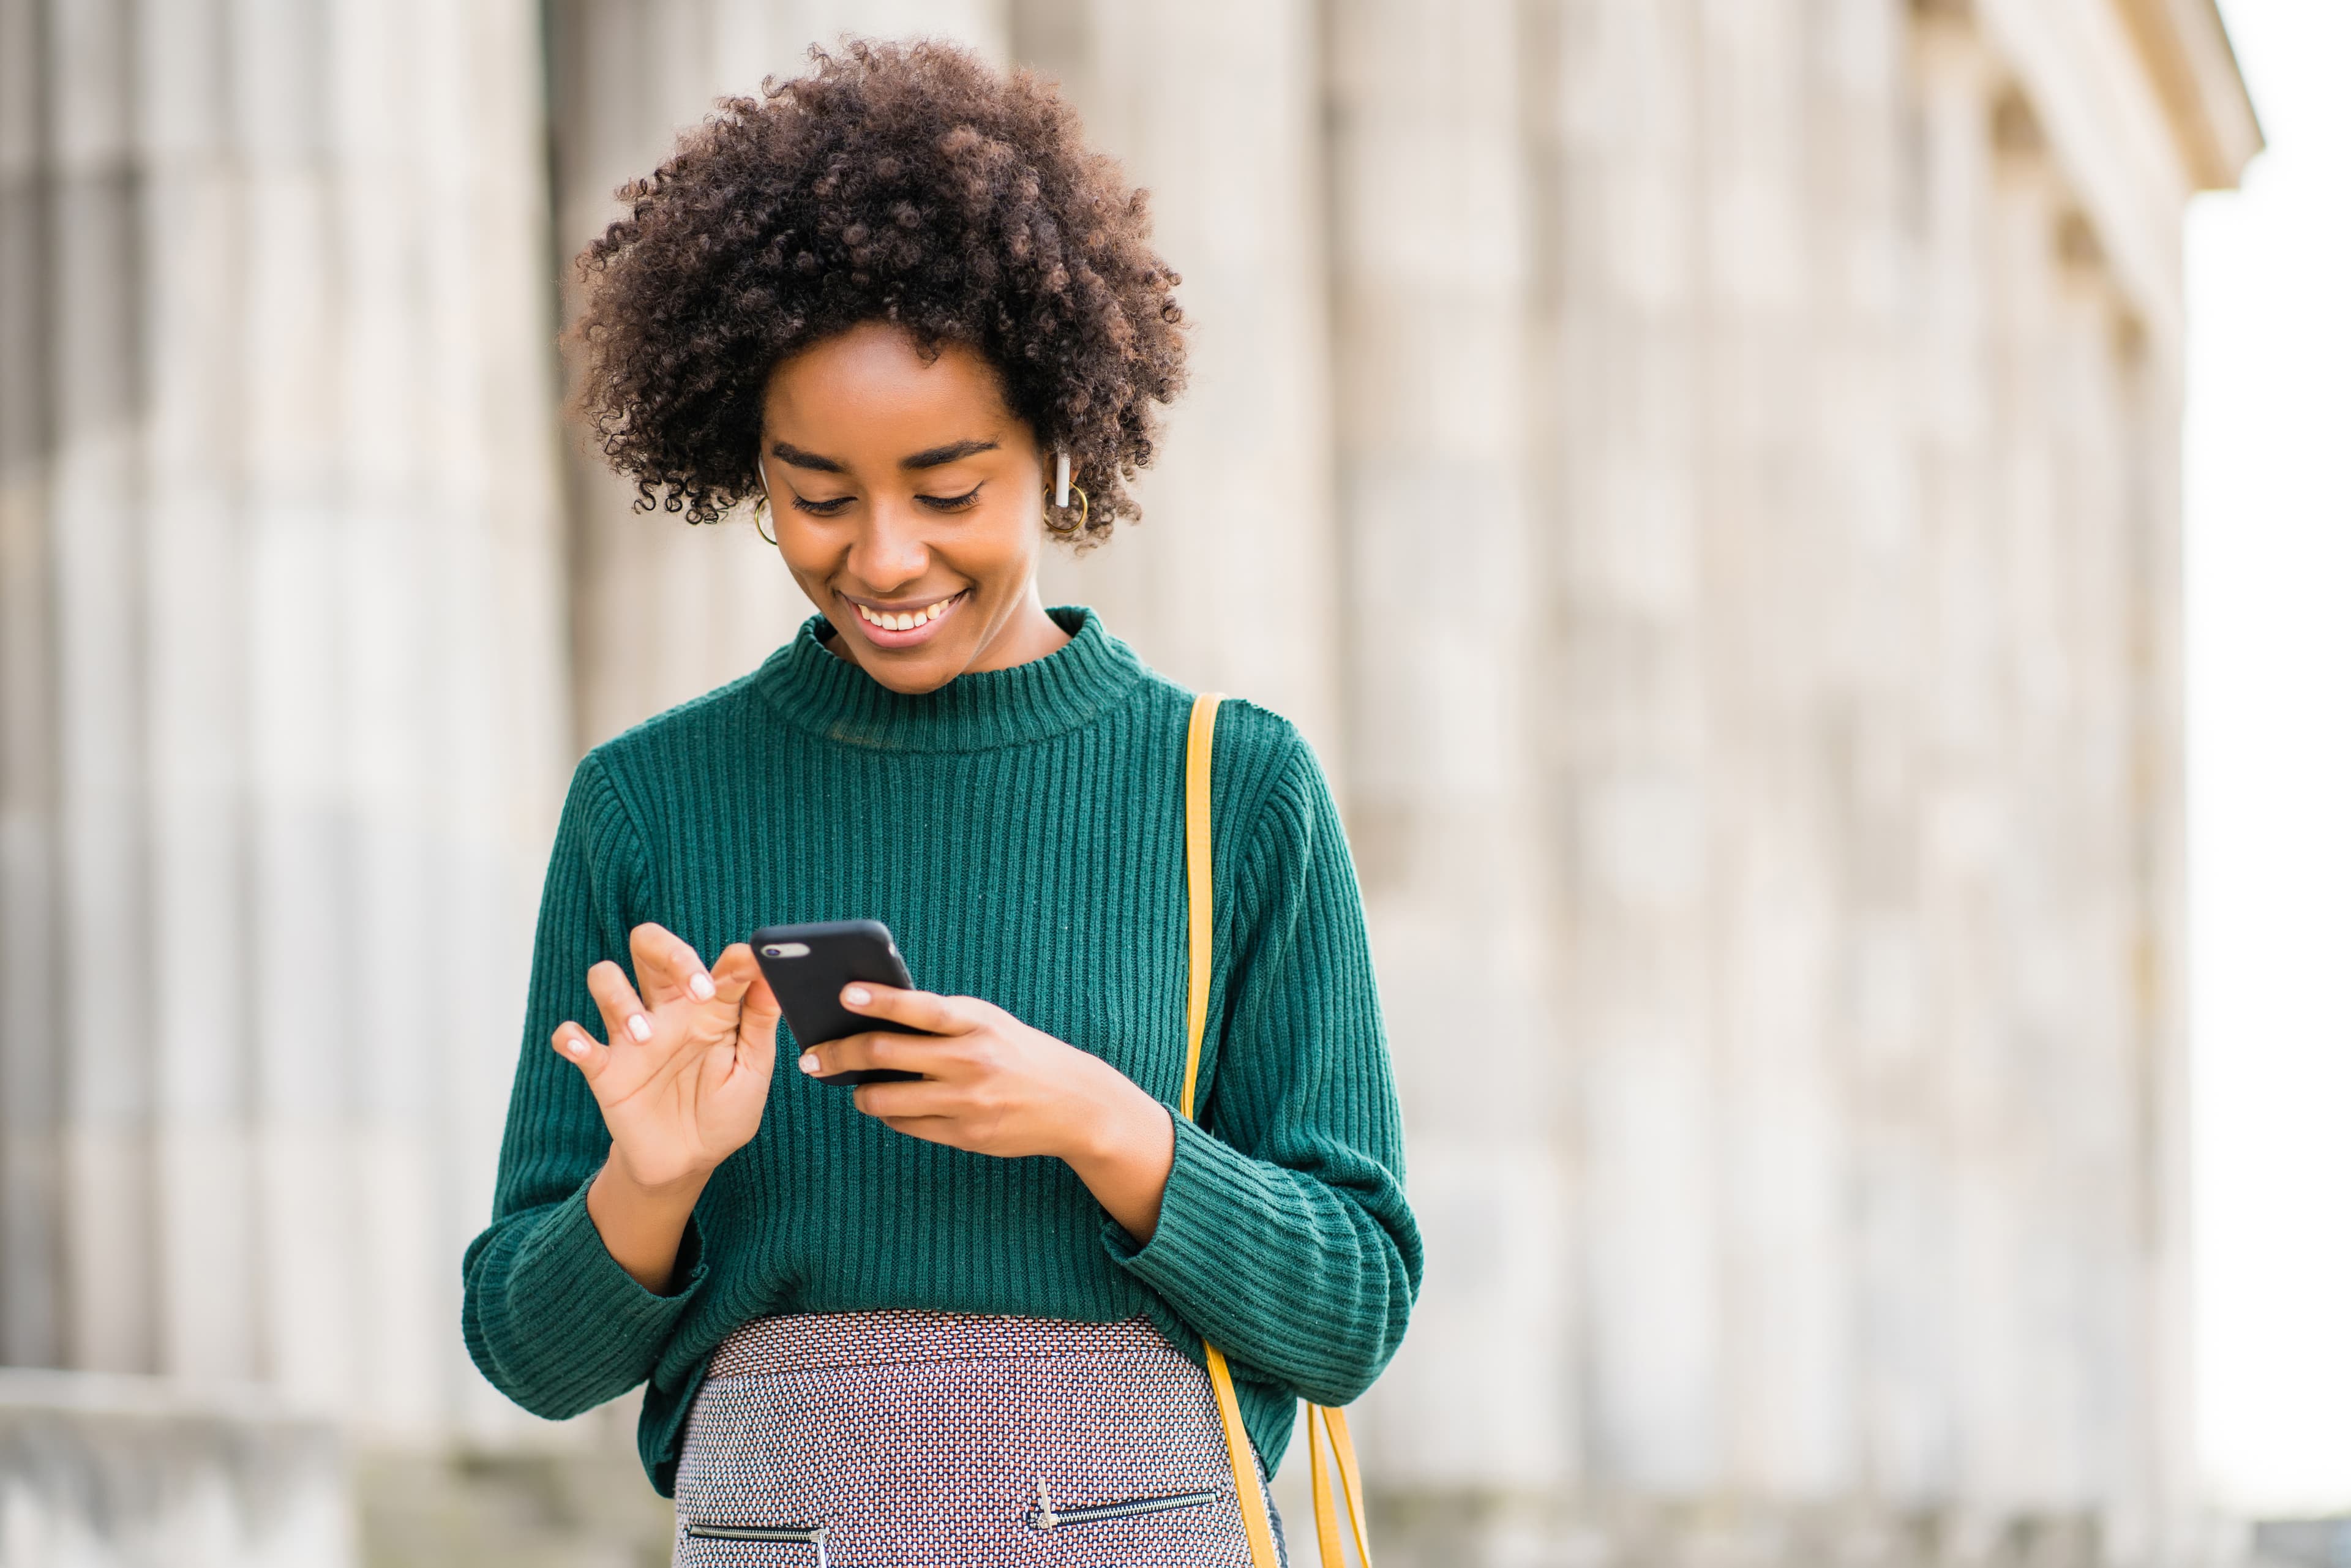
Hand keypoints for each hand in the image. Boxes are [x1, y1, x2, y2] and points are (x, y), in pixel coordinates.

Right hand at [553, 924, 781, 1192]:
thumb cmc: (724, 1111)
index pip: (715, 964)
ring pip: (605, 977)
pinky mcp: (605, 1068)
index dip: (734, 959)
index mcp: (708, 1008)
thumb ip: (760, 1023)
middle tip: (695, 989)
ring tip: (644, 1037)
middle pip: (649, 946)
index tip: (750, 965)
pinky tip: (580, 1046)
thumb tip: (774, 977)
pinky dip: (569, 1036)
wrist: (687, 1163)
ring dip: (619, 998)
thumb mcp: (752, 1070)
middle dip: (667, 951)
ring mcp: (632, 1036)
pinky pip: (572, 1038)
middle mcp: (667, 1011)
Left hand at [800, 985, 1177, 1239]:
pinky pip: (905, 1125)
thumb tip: (874, 1013)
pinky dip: (888, 1114)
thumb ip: (941, 1016)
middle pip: (885, 1054)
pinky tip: (889, 1104)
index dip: (880, 1000)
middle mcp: (970, 1060)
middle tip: (814, 1056)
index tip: (844, 993)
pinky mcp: (964, 1134)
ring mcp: (966, 1101)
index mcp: (976, 1022)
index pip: (920, 1007)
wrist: (1072, 1103)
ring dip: (859, 1093)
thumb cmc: (1017, 1051)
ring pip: (884, 1099)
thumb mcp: (988, 1021)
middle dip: (839, 1054)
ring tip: (853, 1085)